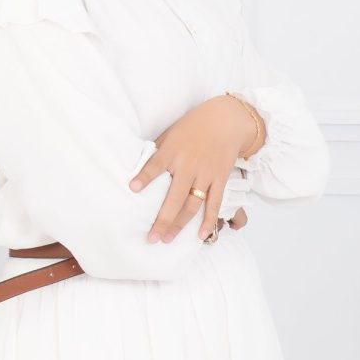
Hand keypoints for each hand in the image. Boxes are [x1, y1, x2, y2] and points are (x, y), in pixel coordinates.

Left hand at [129, 95, 260, 242]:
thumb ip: (158, 151)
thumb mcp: (171, 133)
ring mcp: (206, 174)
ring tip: (167, 239)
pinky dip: (209, 220)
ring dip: (180, 224)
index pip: (156, 165)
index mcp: (173, 151)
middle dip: (162, 219)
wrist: (226, 120)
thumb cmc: (194, 125)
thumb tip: (137, 167)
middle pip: (174, 197)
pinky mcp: (220, 179)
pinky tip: (201, 235)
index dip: (145, 177)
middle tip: (151, 238)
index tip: (133, 189)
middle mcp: (189, 164)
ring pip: (192, 205)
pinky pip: (214, 203)